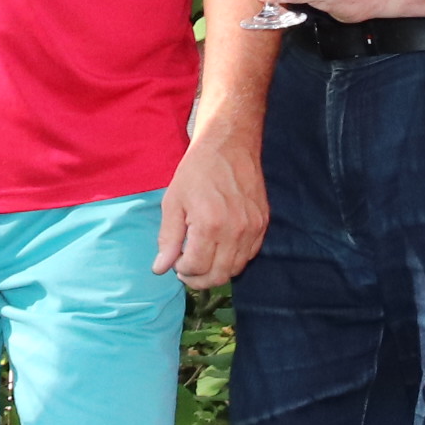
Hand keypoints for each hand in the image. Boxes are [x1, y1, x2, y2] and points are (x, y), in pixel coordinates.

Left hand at [153, 122, 268, 287]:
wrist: (229, 144)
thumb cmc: (197, 170)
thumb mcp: (173, 202)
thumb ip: (168, 238)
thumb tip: (161, 268)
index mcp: (209, 225)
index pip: (197, 268)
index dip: (182, 270)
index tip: (176, 262)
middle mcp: (235, 231)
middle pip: (219, 275)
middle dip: (199, 279)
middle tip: (186, 271)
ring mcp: (253, 228)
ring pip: (236, 268)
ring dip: (217, 271)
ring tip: (202, 260)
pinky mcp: (263, 223)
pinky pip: (249, 254)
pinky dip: (233, 259)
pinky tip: (220, 249)